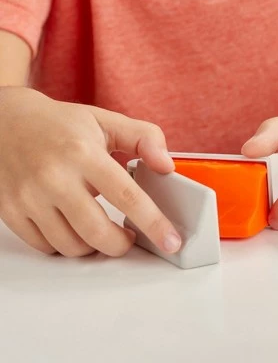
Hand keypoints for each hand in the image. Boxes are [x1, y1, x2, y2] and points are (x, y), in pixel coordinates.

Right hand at [0, 87, 180, 255]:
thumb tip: (167, 166)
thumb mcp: (106, 121)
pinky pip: (46, 247)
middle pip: (97, 232)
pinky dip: (67, 244)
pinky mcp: (12, 211)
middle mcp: (54, 177)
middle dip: (121, 245)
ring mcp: (29, 197)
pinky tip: (74, 227)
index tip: (171, 241)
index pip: (127, 196)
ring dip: (95, 246)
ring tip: (101, 229)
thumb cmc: (60, 124)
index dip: (153, 222)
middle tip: (129, 236)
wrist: (4, 122)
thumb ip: (144, 138)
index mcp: (83, 153)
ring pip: (71, 246)